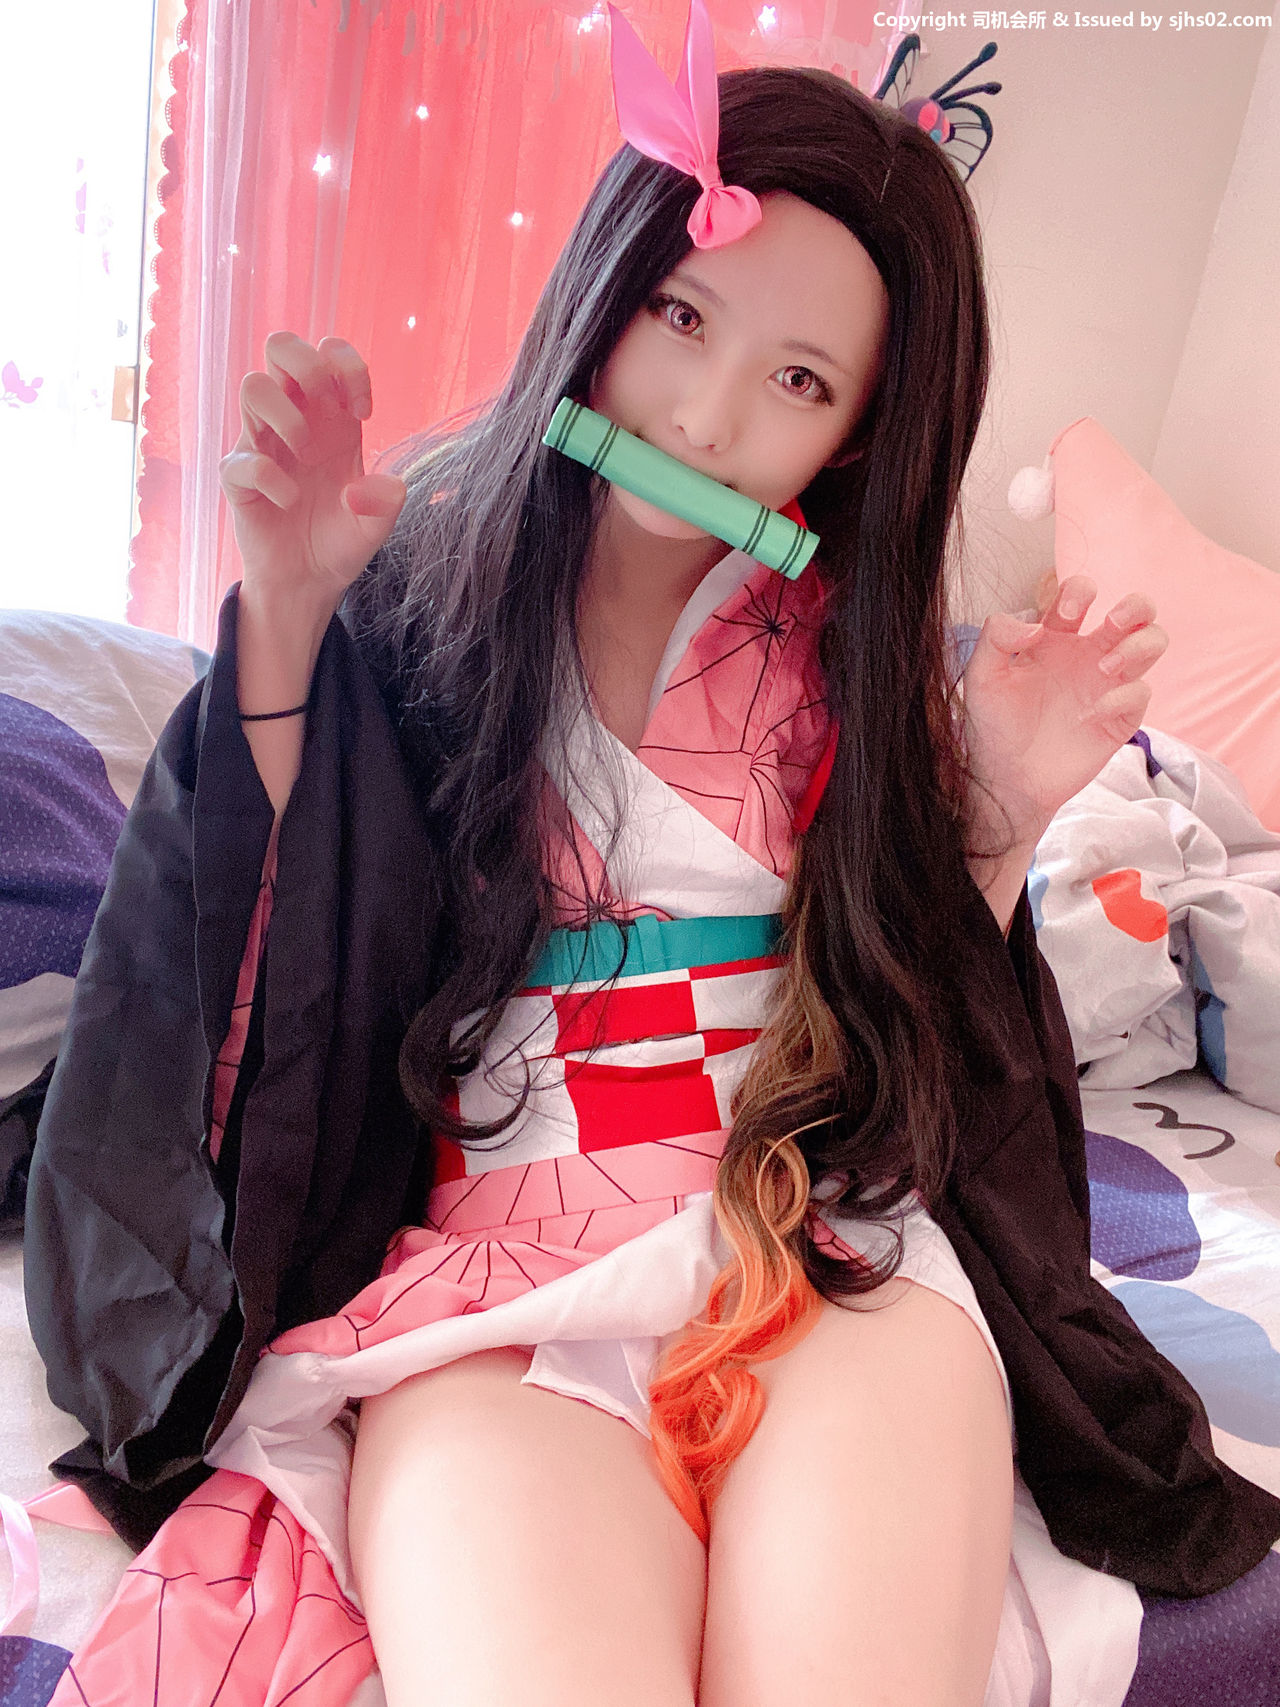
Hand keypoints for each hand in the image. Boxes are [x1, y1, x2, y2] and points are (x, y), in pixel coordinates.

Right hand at [218, 332, 407, 612]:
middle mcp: (296, 420)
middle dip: (305, 365)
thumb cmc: (341, 541)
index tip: (363, 412)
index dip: (348, 367)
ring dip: (286, 415)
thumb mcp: (378, 527)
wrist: (309, 583)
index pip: (330, 352)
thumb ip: (387, 503)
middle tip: (324, 407)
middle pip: (280, 344)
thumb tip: (361, 488)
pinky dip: (270, 477)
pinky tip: (289, 500)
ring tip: (305, 455)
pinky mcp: (239, 477)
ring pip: (253, 384)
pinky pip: (241, 458)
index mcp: (333, 418)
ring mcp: (262, 444)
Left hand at [961, 574, 1168, 841]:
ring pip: (1153, 643)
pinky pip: (1142, 692)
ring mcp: (1108, 684)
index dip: (1080, 591)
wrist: (1006, 778)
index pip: (1080, 594)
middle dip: (1135, 606)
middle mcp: (1088, 654)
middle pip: (1136, 611)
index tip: (1067, 613)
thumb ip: (996, 637)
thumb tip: (1035, 625)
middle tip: (1112, 623)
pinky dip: (1124, 696)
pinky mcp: (1121, 717)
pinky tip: (1092, 712)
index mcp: (1055, 637)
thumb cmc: (993, 725)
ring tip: (1105, 667)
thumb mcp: (982, 677)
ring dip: (1139, 645)